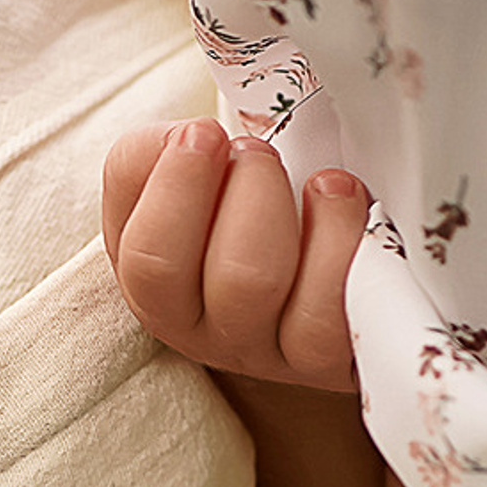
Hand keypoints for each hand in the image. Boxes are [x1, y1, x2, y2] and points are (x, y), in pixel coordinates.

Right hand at [102, 118, 368, 392]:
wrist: (330, 251)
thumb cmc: (254, 211)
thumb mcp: (192, 184)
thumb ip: (158, 154)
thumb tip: (182, 139)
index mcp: (160, 291)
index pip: (142, 256)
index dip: (172, 186)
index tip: (202, 133)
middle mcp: (208, 333)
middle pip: (194, 274)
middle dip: (240, 188)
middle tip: (257, 153)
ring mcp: (271, 352)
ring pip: (256, 284)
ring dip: (283, 207)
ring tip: (316, 177)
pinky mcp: (333, 353)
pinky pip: (330, 304)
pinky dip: (342, 236)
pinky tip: (344, 200)